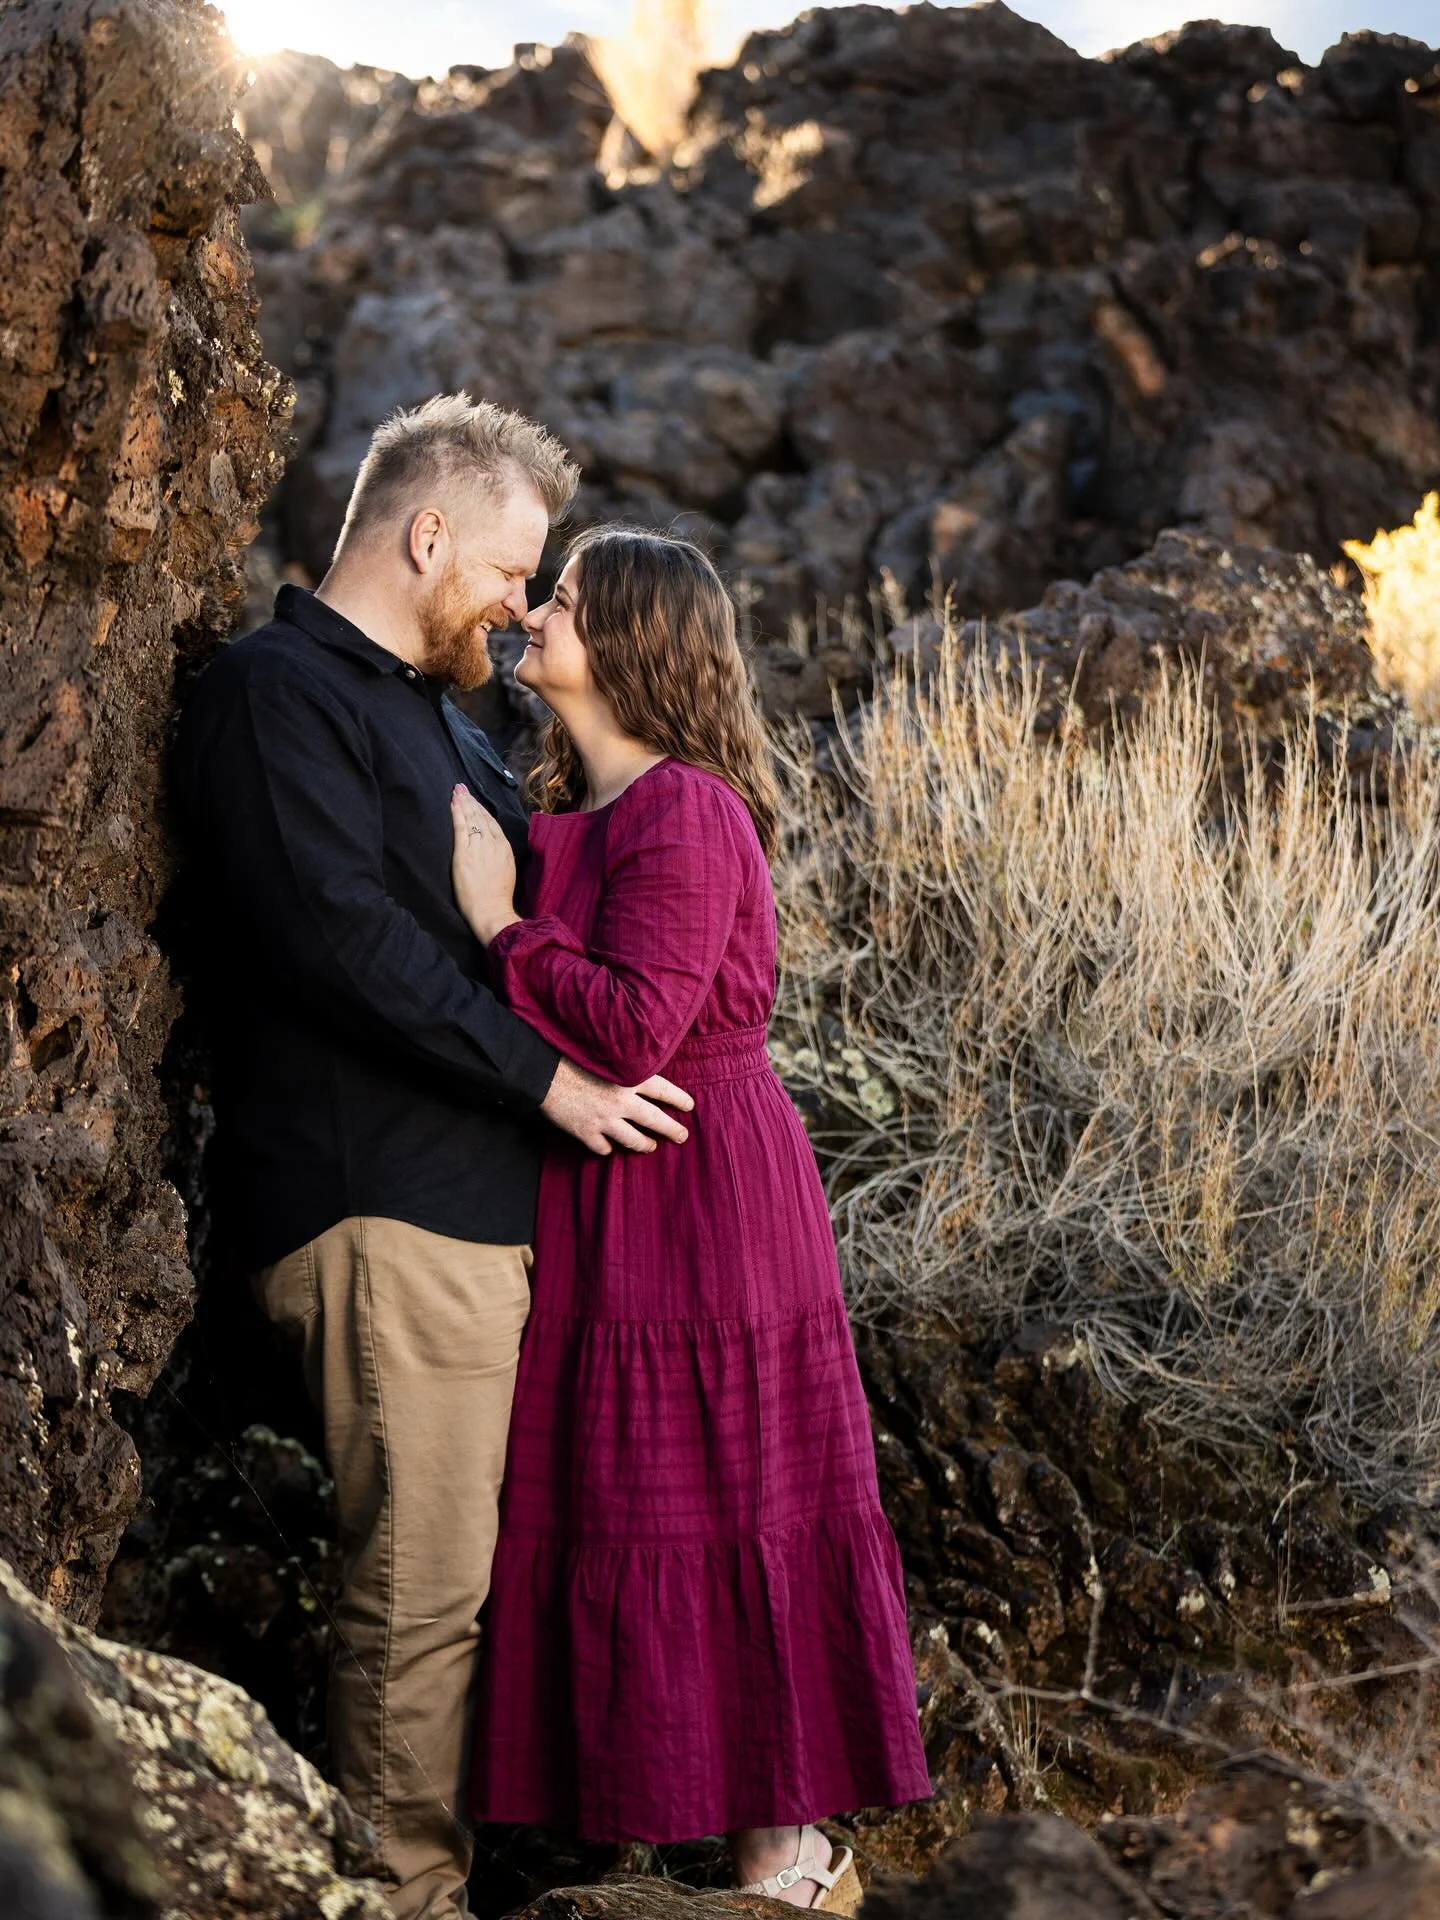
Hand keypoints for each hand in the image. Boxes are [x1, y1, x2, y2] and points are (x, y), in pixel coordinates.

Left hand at [451, 786, 520, 943]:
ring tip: (457, 790)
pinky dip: (457, 812)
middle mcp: (493, 844)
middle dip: (472, 801)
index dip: (482, 810)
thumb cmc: (498, 898)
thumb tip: (493, 851)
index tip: (475, 800)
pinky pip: (461, 827)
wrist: (492, 910)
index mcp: (504, 849)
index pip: (492, 823)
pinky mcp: (464, 853)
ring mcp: (479, 847)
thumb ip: (499, 858)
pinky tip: (452, 802)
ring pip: (471, 819)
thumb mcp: (506, 872)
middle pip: (481, 817)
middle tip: (462, 787)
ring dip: (463, 802)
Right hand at [541, 1059, 694, 1154]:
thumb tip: (641, 1069)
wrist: (543, 1072)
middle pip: (656, 1120)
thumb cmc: (572, 1056)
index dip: (680, 1099)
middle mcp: (622, 1102)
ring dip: (645, 1145)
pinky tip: (609, 1147)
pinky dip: (607, 1148)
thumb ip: (625, 1064)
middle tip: (682, 1136)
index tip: (689, 1106)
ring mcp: (605, 1120)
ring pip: (634, 1140)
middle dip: (673, 1130)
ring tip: (650, 1146)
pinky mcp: (586, 1133)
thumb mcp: (606, 1054)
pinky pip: (603, 1148)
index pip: (664, 1091)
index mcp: (630, 1078)